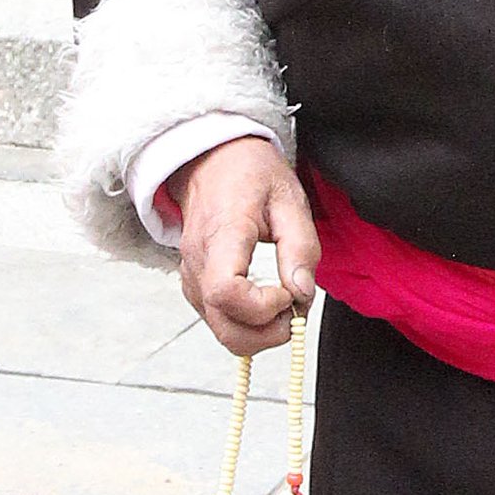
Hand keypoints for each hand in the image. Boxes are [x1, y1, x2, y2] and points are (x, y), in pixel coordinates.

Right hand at [174, 136, 319, 360]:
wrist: (211, 161)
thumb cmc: (249, 175)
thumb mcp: (289, 198)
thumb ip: (300, 247)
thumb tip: (302, 293)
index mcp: (222, 234)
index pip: (225, 291)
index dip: (263, 306)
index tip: (288, 292)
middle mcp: (198, 261)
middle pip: (224, 327)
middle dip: (268, 334)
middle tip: (294, 309)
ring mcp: (192, 277)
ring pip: (222, 331)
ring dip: (260, 331)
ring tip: (284, 300)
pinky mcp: (195, 286)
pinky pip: (219, 320)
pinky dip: (247, 323)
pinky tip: (266, 298)